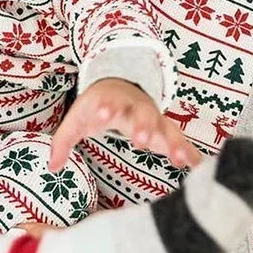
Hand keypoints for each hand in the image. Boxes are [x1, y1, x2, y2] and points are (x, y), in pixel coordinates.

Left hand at [50, 78, 201, 170]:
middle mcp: (135, 108)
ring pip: (165, 127)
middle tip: (140, 140)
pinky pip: (180, 140)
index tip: (101, 114)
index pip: (108, 104)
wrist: (122, 84)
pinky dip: (190, 152)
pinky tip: (199, 166)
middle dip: (142, 125)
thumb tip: (52, 168)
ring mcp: (153, 117)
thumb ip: (63, 142)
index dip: (105, 109)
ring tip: (179, 160)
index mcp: (111, 102)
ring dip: (173, 142)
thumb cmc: (97, 107)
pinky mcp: (165, 128)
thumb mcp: (77, 119)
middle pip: (141, 114)